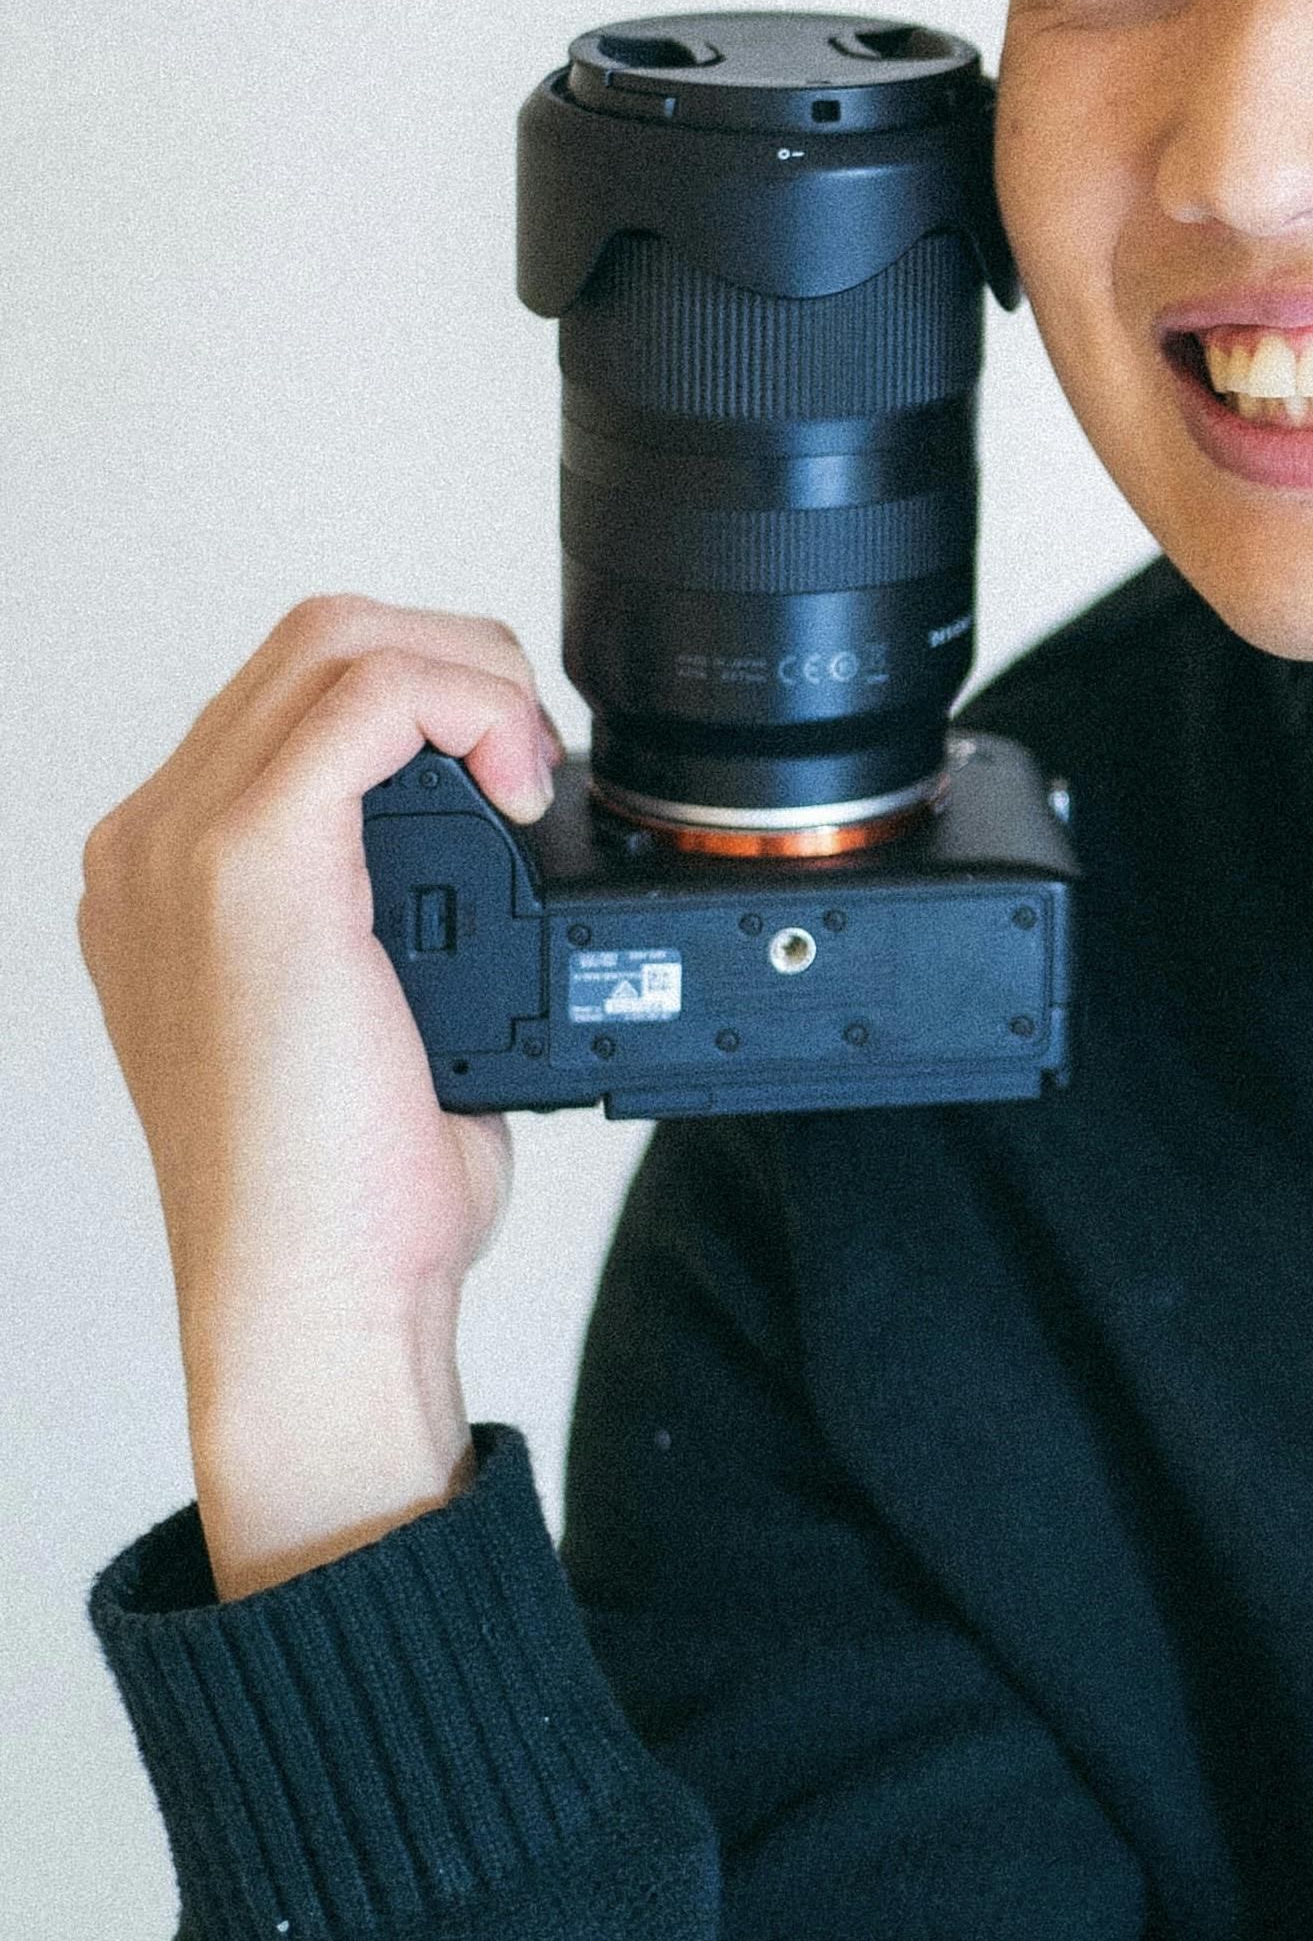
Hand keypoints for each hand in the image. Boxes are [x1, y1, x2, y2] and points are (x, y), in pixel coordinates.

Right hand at [79, 598, 562, 1597]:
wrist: (315, 1301)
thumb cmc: (351, 1195)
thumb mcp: (368, 1018)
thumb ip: (390, 915)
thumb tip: (500, 858)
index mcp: (167, 876)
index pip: (298, 695)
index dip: (429, 698)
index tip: (513, 776)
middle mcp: (152, 847)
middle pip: (314, 642)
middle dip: (456, 661)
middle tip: (532, 762)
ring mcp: (180, 847)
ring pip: (338, 639)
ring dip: (469, 672)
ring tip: (529, 773)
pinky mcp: (245, 864)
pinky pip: (366, 692)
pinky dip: (469, 702)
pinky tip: (519, 788)